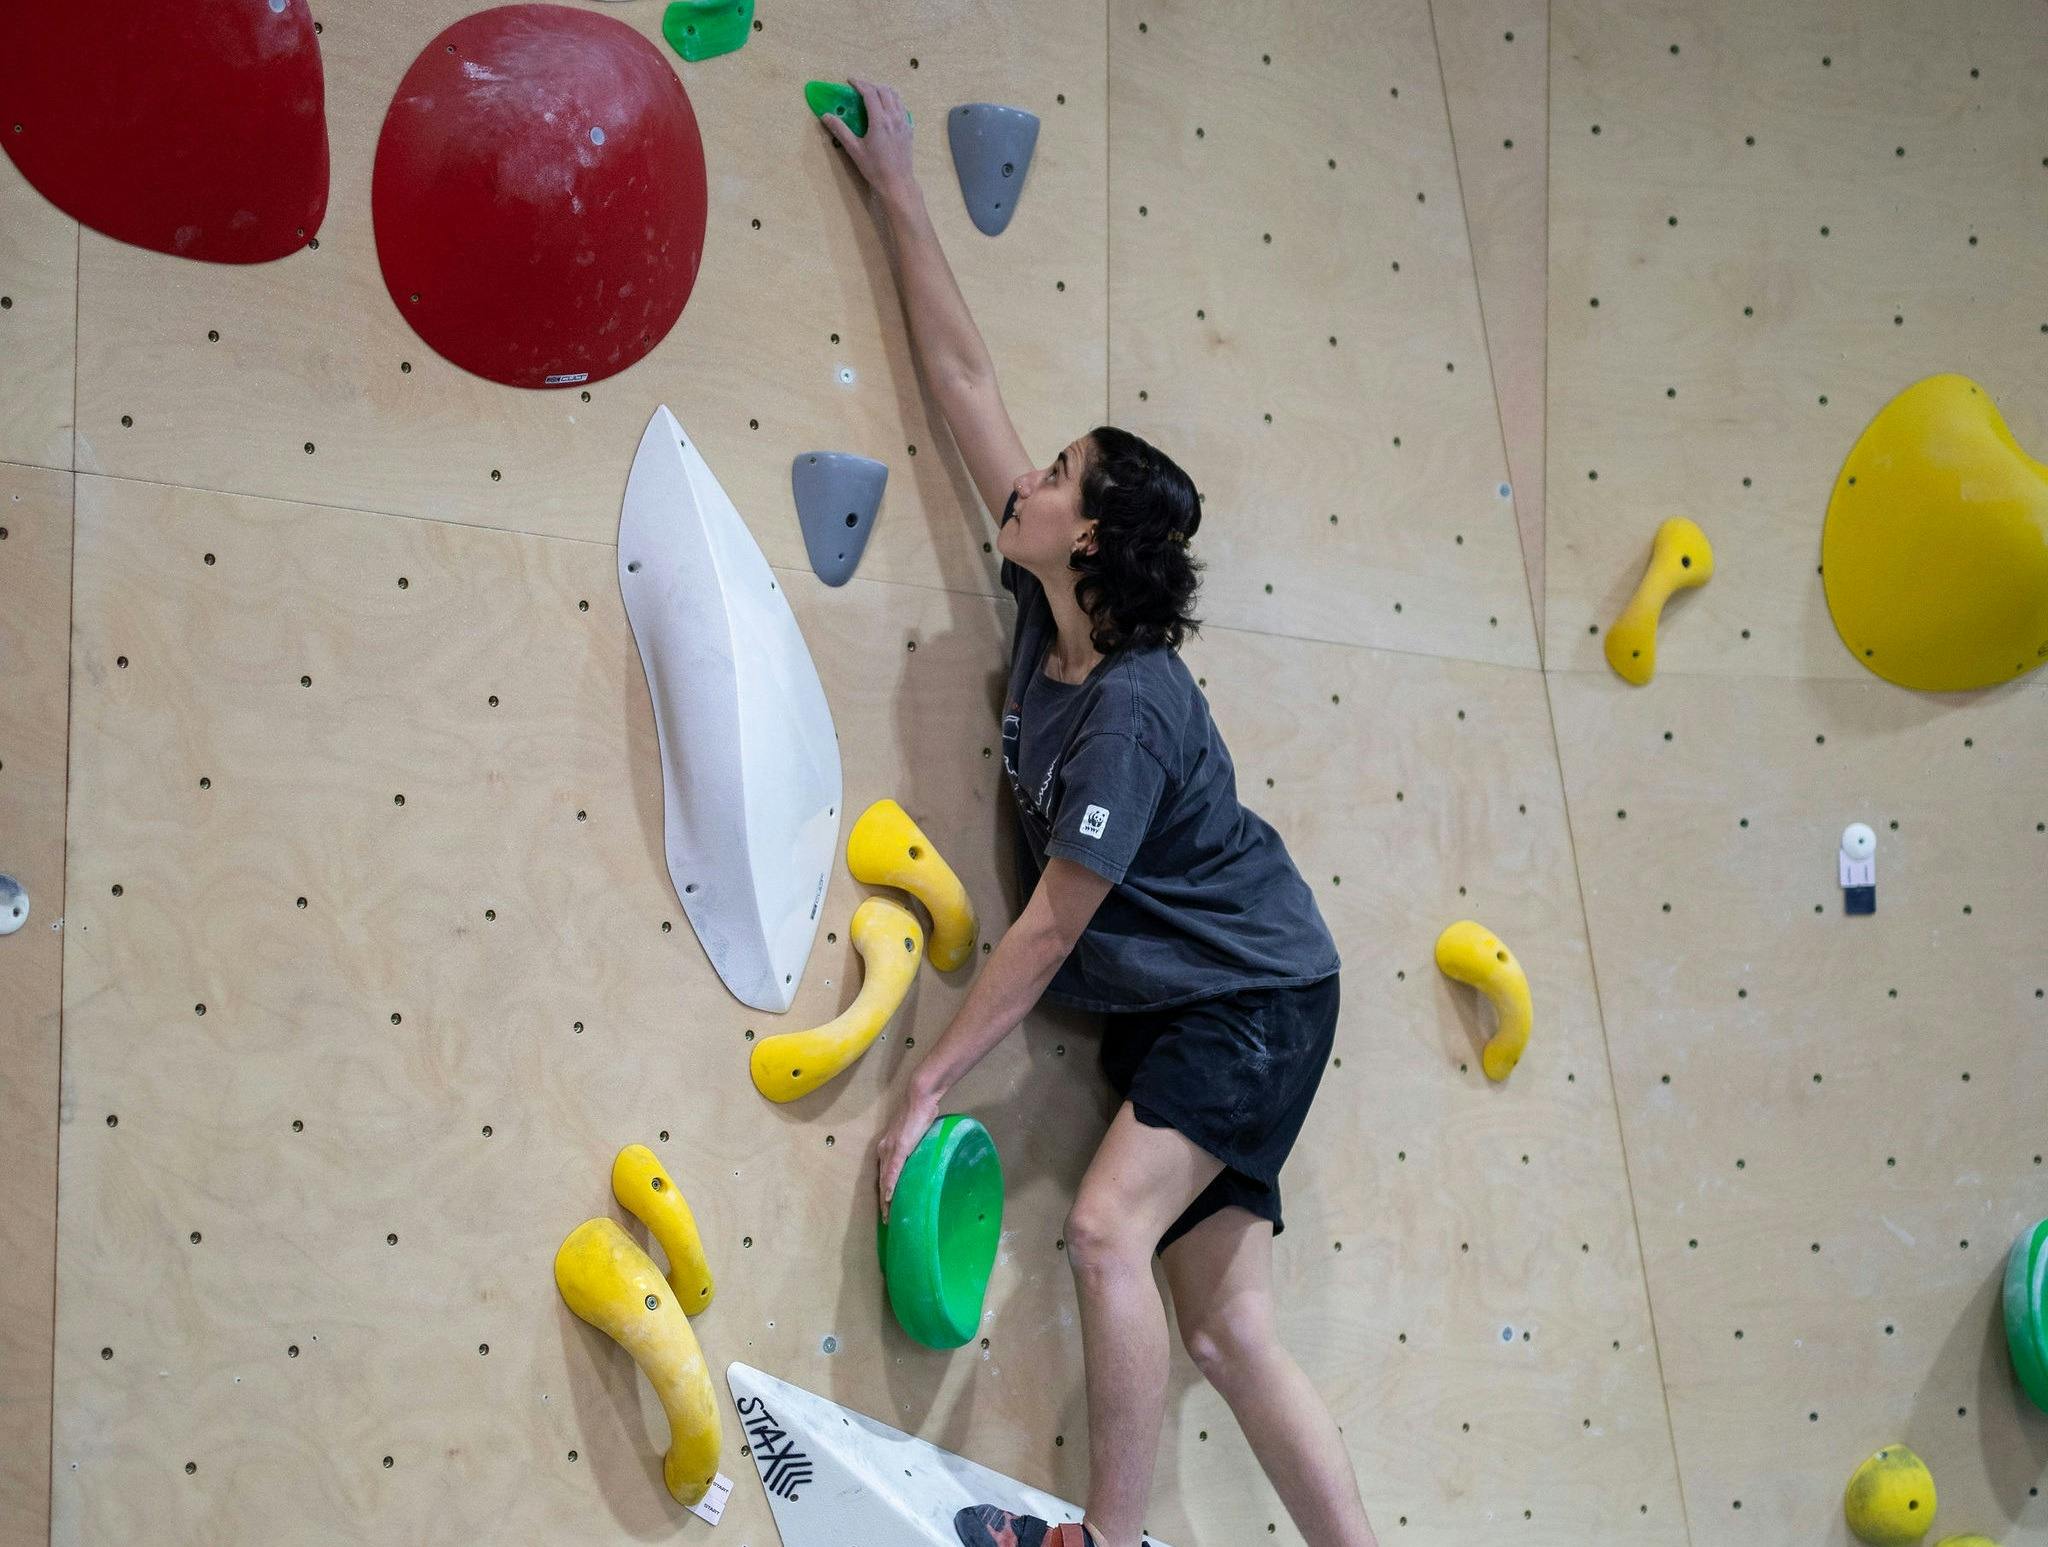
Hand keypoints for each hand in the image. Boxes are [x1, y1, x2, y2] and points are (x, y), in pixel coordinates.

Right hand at [819, 77, 915, 202]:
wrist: (897, 182)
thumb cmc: (875, 168)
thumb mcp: (854, 150)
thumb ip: (840, 130)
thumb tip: (826, 116)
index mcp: (879, 120)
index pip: (869, 93)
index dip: (859, 84)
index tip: (850, 81)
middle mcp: (894, 117)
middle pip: (883, 90)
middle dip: (870, 84)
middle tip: (859, 86)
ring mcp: (904, 121)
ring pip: (895, 95)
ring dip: (883, 89)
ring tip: (872, 92)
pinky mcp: (909, 128)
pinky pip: (902, 106)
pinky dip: (893, 99)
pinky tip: (886, 106)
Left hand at [875, 1076, 940, 1224]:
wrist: (920, 1097)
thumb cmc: (921, 1111)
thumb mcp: (916, 1134)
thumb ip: (915, 1146)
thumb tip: (922, 1157)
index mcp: (887, 1146)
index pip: (884, 1174)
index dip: (885, 1191)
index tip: (887, 1207)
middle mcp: (884, 1149)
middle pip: (881, 1180)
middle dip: (883, 1201)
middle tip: (886, 1219)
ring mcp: (890, 1149)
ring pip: (885, 1179)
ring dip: (885, 1199)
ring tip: (888, 1216)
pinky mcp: (899, 1148)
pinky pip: (893, 1172)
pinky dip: (890, 1186)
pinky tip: (889, 1198)